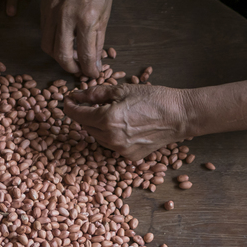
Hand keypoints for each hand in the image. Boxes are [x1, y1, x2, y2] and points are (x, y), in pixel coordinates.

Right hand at [40, 0, 114, 77]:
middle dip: (71, 68)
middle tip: (79, 69)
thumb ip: (98, 39)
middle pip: (61, 56)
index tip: (92, 74)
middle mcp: (65, 17)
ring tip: (70, 55)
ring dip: (58, 56)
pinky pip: (44, 31)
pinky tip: (63, 38)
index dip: (89, 70)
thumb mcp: (105, 13)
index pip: (86, 56)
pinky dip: (52, 41)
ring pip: (47, 46)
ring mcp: (51, 11)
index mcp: (86, 19)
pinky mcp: (43, 6)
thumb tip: (96, 61)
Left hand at [63, 83, 188, 159]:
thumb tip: (76, 95)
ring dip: (97, 126)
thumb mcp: (122, 90)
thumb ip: (95, 94)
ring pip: (98, 138)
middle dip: (83, 115)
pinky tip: (121, 125)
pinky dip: (110, 135)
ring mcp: (121, 150)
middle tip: (86, 103)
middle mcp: (111, 139)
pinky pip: (111, 145)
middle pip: (85, 127)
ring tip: (107, 112)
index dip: (69, 106)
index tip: (67, 100)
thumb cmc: (154, 99)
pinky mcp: (130, 157)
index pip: (77, 115)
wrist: (179, 116)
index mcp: (107, 120)